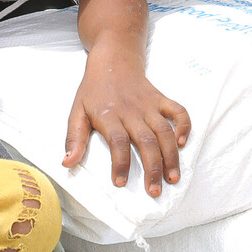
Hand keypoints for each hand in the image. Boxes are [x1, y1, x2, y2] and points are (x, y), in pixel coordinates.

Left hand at [63, 60, 190, 196]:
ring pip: (164, 132)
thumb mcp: (77, 111)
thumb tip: (67, 163)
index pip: (118, 142)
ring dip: (171, 156)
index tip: (120, 183)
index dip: (120, 163)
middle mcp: (132, 111)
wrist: (113, 59)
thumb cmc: (93, 90)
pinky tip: (182, 143)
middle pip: (146, 141)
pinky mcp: (161, 100)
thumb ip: (74, 138)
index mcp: (109, 115)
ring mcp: (149, 105)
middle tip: (154, 191)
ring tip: (173, 178)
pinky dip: (184, 126)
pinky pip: (178, 112)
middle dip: (152, 168)